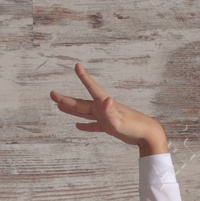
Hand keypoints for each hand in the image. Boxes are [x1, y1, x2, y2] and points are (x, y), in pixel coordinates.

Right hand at [49, 62, 167, 152]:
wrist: (147, 135)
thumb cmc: (135, 126)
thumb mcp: (120, 121)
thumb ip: (110, 111)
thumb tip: (105, 100)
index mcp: (104, 104)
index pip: (91, 88)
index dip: (84, 77)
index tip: (77, 66)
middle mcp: (102, 108)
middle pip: (81, 103)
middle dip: (66, 99)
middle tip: (52, 95)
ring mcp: (105, 117)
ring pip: (84, 113)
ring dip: (71, 110)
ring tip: (59, 106)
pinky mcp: (108, 126)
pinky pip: (93, 125)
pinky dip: (85, 126)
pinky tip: (78, 126)